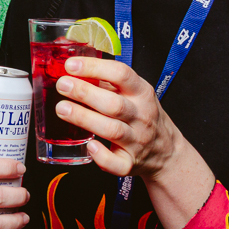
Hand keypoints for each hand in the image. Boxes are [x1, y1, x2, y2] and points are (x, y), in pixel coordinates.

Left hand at [53, 56, 187, 180]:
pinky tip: (89, 146)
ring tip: (62, 108)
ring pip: (112, 131)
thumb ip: (108, 81)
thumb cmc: (143, 116)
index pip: (121, 74)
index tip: (71, 65)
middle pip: (114, 104)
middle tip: (62, 85)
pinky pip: (116, 163)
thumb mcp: (135, 93)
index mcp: (142, 93)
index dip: (95, 68)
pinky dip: (101, 156)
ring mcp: (136, 141)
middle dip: (85, 93)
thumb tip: (73, 68)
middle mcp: (141, 116)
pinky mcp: (129, 163)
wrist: (166, 150)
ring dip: (85, 119)